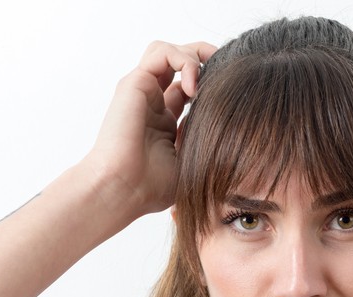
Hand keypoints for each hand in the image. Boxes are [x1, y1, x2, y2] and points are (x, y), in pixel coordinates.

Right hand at [84, 40, 217, 218]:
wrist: (123, 189)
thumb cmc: (151, 187)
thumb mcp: (189, 162)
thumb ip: (202, 138)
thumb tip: (226, 122)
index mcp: (162, 121)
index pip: (187, 88)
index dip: (210, 85)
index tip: (229, 96)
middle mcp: (151, 103)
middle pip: (177, 62)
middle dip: (204, 59)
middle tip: (225, 70)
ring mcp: (142, 91)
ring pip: (169, 52)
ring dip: (194, 54)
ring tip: (210, 74)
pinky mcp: (134, 84)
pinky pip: (163, 53)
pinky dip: (184, 61)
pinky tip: (194, 87)